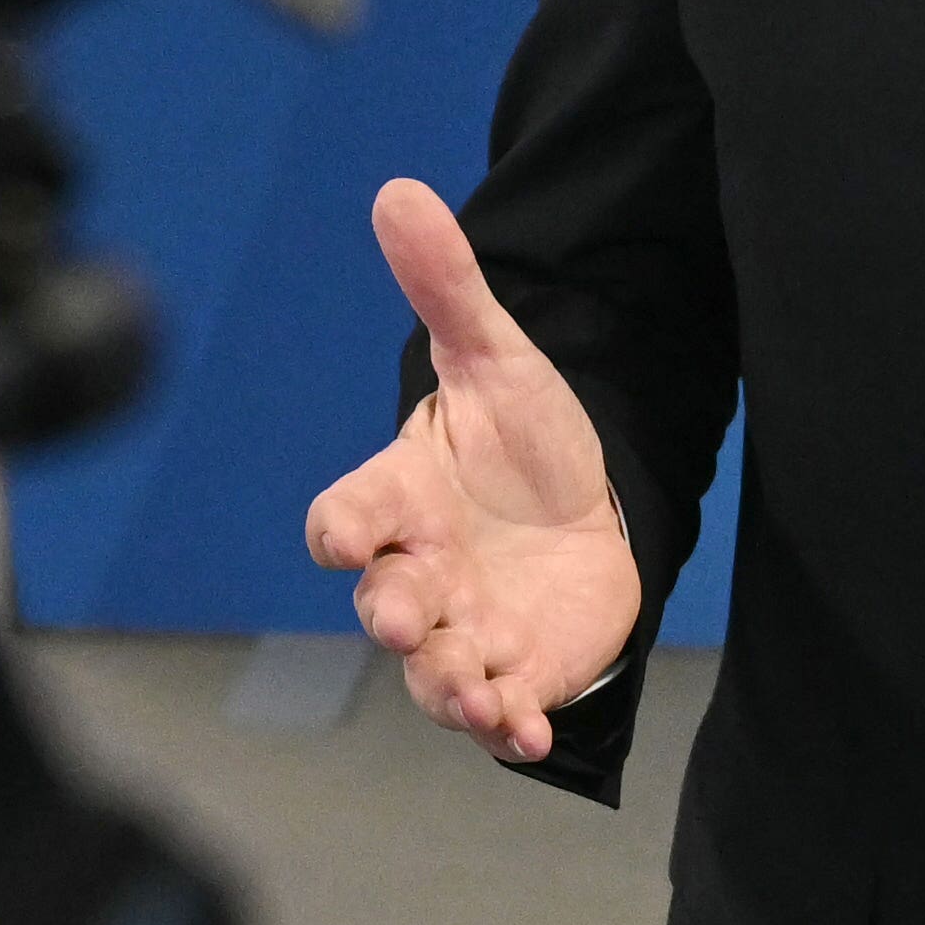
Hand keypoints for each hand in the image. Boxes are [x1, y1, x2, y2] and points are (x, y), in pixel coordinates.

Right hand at [305, 181, 643, 766]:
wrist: (582, 512)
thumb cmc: (519, 441)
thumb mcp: (495, 358)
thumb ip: (447, 289)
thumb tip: (400, 191)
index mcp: (400, 498)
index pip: (347, 515)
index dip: (342, 526)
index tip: (343, 535)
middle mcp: (419, 573)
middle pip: (385, 601)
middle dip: (393, 612)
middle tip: (403, 618)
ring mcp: (463, 632)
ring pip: (435, 674)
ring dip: (450, 686)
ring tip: (476, 693)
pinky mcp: (515, 672)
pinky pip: (499, 710)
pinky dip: (509, 726)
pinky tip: (531, 732)